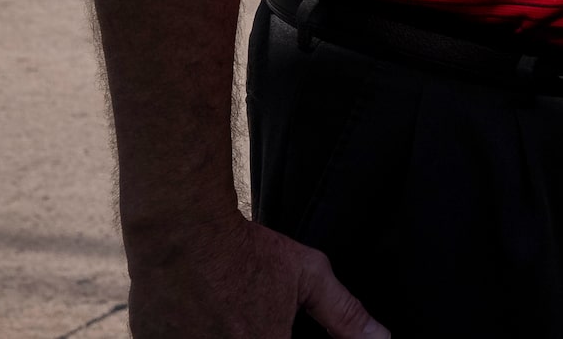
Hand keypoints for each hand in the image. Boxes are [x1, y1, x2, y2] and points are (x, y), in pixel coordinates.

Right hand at [126, 213, 385, 338]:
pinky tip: (204, 314)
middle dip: (258, 332)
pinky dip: (200, 332)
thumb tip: (381, 338)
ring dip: (229, 332)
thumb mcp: (306, 275)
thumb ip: (343, 314)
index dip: (283, 337)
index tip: (280, 327)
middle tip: (249, 313)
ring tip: (228, 311)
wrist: (180, 234)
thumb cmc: (245, 252)